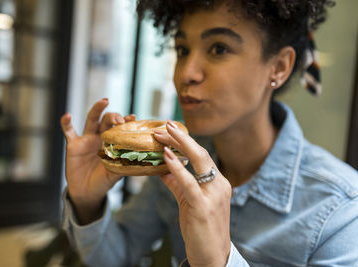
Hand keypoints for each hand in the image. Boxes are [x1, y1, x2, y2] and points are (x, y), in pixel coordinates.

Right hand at [60, 98, 135, 223]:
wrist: (86, 192)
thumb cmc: (103, 181)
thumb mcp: (115, 173)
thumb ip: (124, 165)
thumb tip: (143, 162)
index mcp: (113, 143)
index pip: (120, 128)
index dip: (127, 121)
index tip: (133, 117)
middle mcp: (101, 137)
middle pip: (107, 120)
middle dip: (114, 117)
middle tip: (120, 120)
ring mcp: (87, 139)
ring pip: (92, 119)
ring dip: (97, 109)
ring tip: (104, 102)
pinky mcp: (73, 145)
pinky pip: (68, 131)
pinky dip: (66, 123)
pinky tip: (67, 116)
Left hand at [154, 120, 231, 266]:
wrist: (213, 255)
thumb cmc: (201, 228)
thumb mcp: (189, 202)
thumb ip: (178, 184)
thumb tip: (162, 169)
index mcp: (218, 182)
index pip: (200, 155)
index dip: (184, 141)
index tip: (170, 129)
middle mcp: (219, 185)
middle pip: (200, 153)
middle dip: (181, 137)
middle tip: (165, 124)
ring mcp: (214, 195)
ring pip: (198, 161)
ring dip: (178, 145)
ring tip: (162, 133)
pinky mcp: (204, 207)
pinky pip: (190, 183)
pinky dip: (177, 168)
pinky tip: (166, 156)